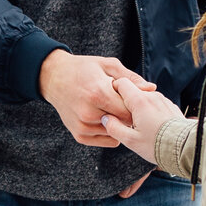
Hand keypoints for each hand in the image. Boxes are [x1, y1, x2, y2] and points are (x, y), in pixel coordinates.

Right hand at [39, 51, 153, 147]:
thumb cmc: (83, 69)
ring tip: (111, 108)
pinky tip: (105, 116)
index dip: (136, 103)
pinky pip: (108, 140)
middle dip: (130, 114)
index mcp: (98, 93)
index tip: (134, 97)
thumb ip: (130, 78)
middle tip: (124, 103)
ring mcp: (83, 126)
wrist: (53, 78)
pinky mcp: (79, 135)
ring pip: (118, 133)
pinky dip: (111, 131)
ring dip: (120, 123)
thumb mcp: (107, 65)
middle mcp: (89, 113)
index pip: (130, 108)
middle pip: (125, 122)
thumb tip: (152, 89)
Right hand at [100, 78, 182, 163]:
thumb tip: (106, 119)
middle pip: (133, 90)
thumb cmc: (157, 145)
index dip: (114, 89)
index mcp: (139, 101)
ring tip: (140, 124)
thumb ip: (114, 128)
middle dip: (126, 101)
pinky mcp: (171, 106)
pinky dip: (151, 111)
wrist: (185, 148)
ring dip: (140, 107)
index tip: (111, 100)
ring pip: (145, 97)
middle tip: (124, 118)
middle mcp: (152, 96)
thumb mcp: (131, 141)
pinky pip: (156, 104)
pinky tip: (152, 125)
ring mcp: (163, 100)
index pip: (122, 83)